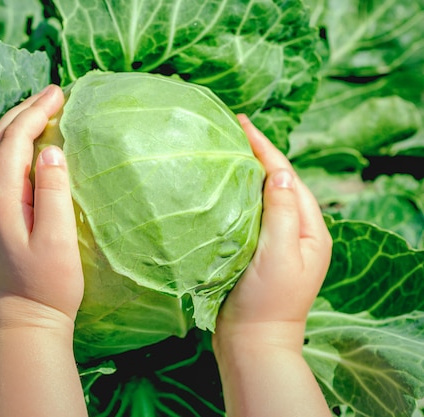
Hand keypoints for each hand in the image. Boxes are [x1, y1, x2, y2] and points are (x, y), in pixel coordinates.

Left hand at [0, 85, 83, 338]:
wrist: (19, 330)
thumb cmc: (47, 289)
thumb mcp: (59, 242)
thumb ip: (53, 193)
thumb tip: (49, 150)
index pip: (14, 141)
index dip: (35, 112)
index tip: (59, 92)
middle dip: (20, 113)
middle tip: (49, 95)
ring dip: (4, 130)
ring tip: (30, 115)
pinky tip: (6, 153)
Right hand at [213, 115, 331, 352]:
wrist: (253, 343)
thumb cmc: (267, 303)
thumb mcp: (278, 255)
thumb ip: (280, 213)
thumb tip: (277, 173)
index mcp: (310, 230)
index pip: (287, 177)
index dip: (266, 148)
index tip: (243, 123)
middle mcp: (297, 232)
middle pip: (278, 182)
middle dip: (258, 153)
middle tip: (233, 129)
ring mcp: (278, 242)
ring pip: (264, 196)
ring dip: (247, 172)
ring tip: (227, 149)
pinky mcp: (259, 252)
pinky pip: (251, 214)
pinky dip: (238, 196)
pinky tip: (222, 188)